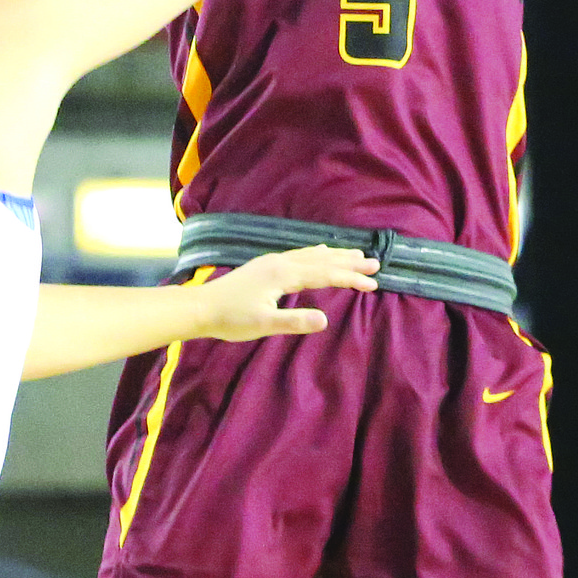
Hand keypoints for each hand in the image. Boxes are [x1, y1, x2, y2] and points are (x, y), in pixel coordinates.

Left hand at [195, 245, 379, 340]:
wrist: (202, 307)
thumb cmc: (232, 318)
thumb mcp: (264, 325)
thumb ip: (294, 321)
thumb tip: (325, 319)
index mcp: (283, 275)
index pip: (325, 274)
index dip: (350, 278)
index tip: (374, 283)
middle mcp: (280, 262)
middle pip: (322, 259)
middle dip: (349, 262)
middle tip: (375, 262)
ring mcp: (272, 262)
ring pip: (311, 254)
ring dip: (335, 255)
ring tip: (356, 254)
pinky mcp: (266, 266)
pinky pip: (300, 254)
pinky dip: (317, 254)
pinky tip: (319, 252)